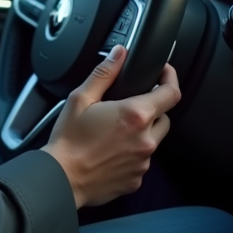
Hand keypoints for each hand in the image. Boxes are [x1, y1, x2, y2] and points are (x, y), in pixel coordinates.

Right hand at [41, 45, 180, 207]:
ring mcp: (143, 162)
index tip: (164, 74)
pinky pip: (142, 161)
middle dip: (152, 109)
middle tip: (127, 108)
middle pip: (164, 117)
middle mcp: (145, 139)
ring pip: (154, 140)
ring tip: (113, 133)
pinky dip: (132, 154)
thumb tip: (119, 54)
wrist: (61, 179)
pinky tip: (110, 151)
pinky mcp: (137, 179)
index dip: (171, 79)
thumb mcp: (81, 99)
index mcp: (135, 115)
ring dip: (142, 133)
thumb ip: (104, 73)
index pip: (171, 93)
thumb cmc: (68, 140)